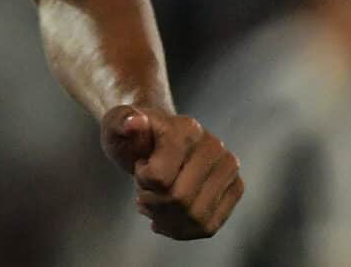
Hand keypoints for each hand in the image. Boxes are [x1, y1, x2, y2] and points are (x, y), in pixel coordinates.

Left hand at [101, 104, 242, 239]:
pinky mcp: (235, 187)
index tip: (140, 166)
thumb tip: (134, 122)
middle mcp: (213, 146)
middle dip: (153, 202)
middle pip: (179, 200)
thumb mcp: (115, 126)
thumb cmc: (132, 135)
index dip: (143, 180)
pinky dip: (182, 229)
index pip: (160, 178)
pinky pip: (209, 227)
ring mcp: (228, 167)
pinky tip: (166, 217)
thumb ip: (119, 122)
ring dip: (167, 218)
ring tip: (155, 202)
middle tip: (145, 190)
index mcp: (186, 128)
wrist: (154, 138)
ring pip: (196, 218)